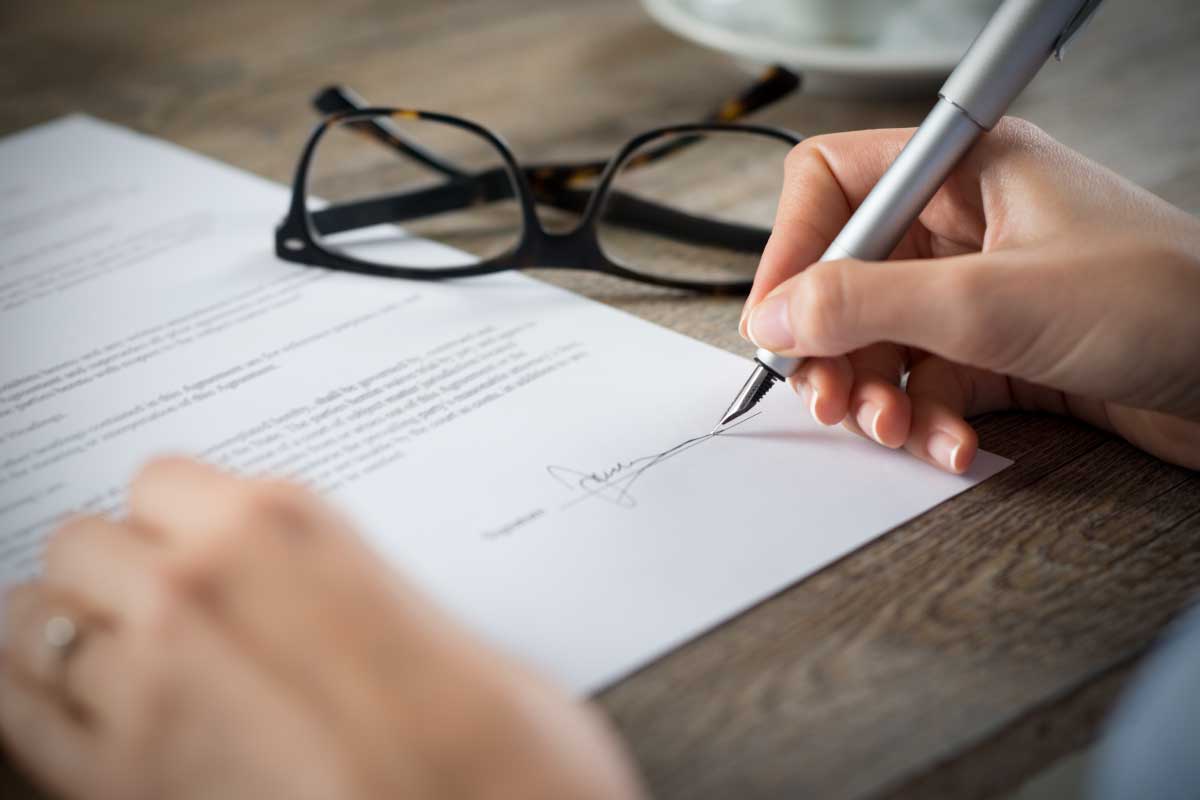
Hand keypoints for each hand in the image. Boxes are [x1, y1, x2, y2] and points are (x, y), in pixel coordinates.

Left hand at [0, 458, 644, 799]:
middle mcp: (193, 593)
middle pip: (81, 542)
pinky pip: (13, 710)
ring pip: (32, 618)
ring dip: (71, 630)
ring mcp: (142, 692)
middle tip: (166, 605)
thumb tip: (306, 586)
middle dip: (117, 569)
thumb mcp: (431, 619)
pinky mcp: (114, 786)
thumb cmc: (494, 741)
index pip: (158, 479)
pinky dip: (34, 698)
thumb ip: (341, 582)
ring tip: (119, 657)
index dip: (179, 517)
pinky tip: (78, 709)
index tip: (200, 544)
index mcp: (279, 527)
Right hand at [741, 118, 1199, 471]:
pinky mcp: (1001, 350)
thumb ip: (867, 303)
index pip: (834, 186)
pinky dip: (926, 421)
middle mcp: (965, 226)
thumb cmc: (1165, 304)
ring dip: (875, 394)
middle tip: (827, 397)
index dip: (793, 249)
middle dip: (831, 344)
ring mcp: (982, 290)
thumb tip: (774, 316)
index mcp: (963, 172)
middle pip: (847, 276)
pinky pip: (927, 383)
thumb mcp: (992, 301)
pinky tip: (951, 447)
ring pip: (881, 340)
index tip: (773, 321)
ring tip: (891, 430)